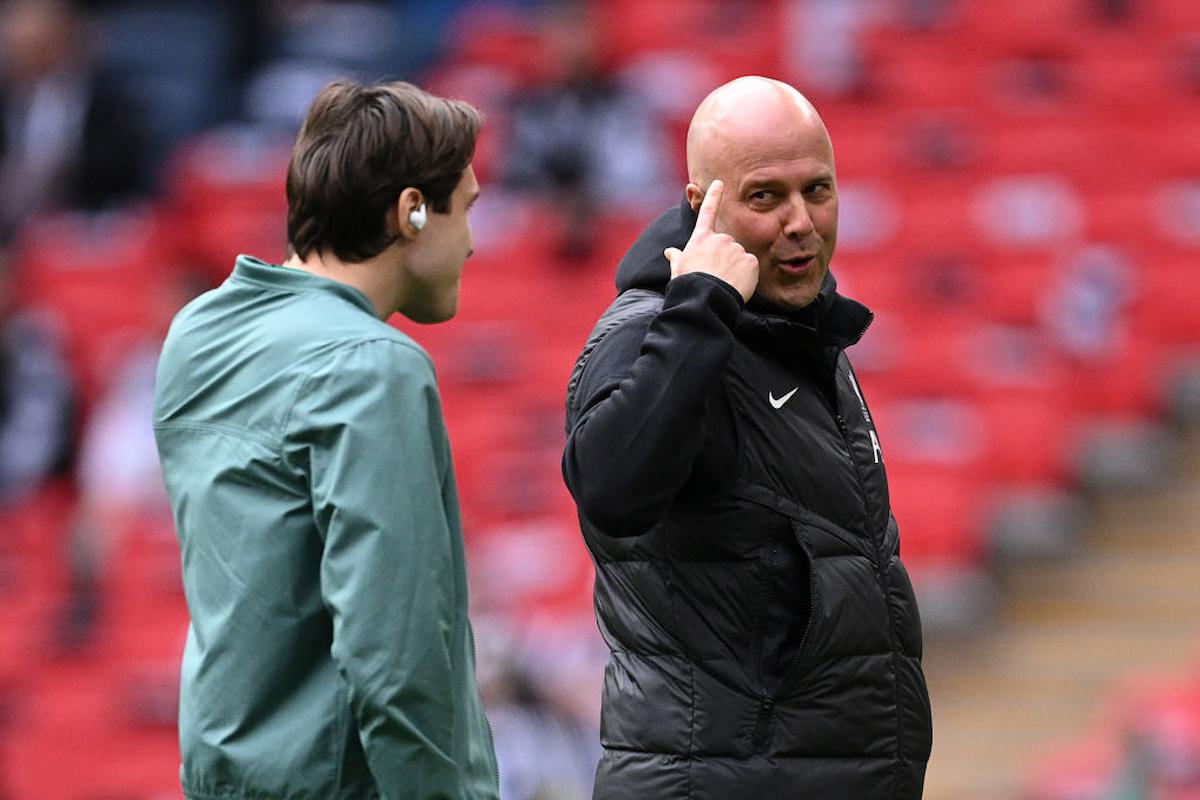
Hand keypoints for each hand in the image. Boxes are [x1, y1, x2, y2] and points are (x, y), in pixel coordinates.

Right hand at [664, 180, 757, 302]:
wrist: (705, 298)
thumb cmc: (689, 284)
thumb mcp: (678, 269)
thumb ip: (677, 258)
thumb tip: (669, 252)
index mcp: (701, 238)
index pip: (707, 212)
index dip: (713, 196)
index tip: (719, 182)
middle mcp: (720, 239)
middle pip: (726, 245)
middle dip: (724, 257)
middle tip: (716, 275)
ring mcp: (736, 248)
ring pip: (739, 256)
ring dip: (735, 267)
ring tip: (724, 282)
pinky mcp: (750, 260)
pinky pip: (750, 266)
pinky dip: (746, 275)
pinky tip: (737, 284)